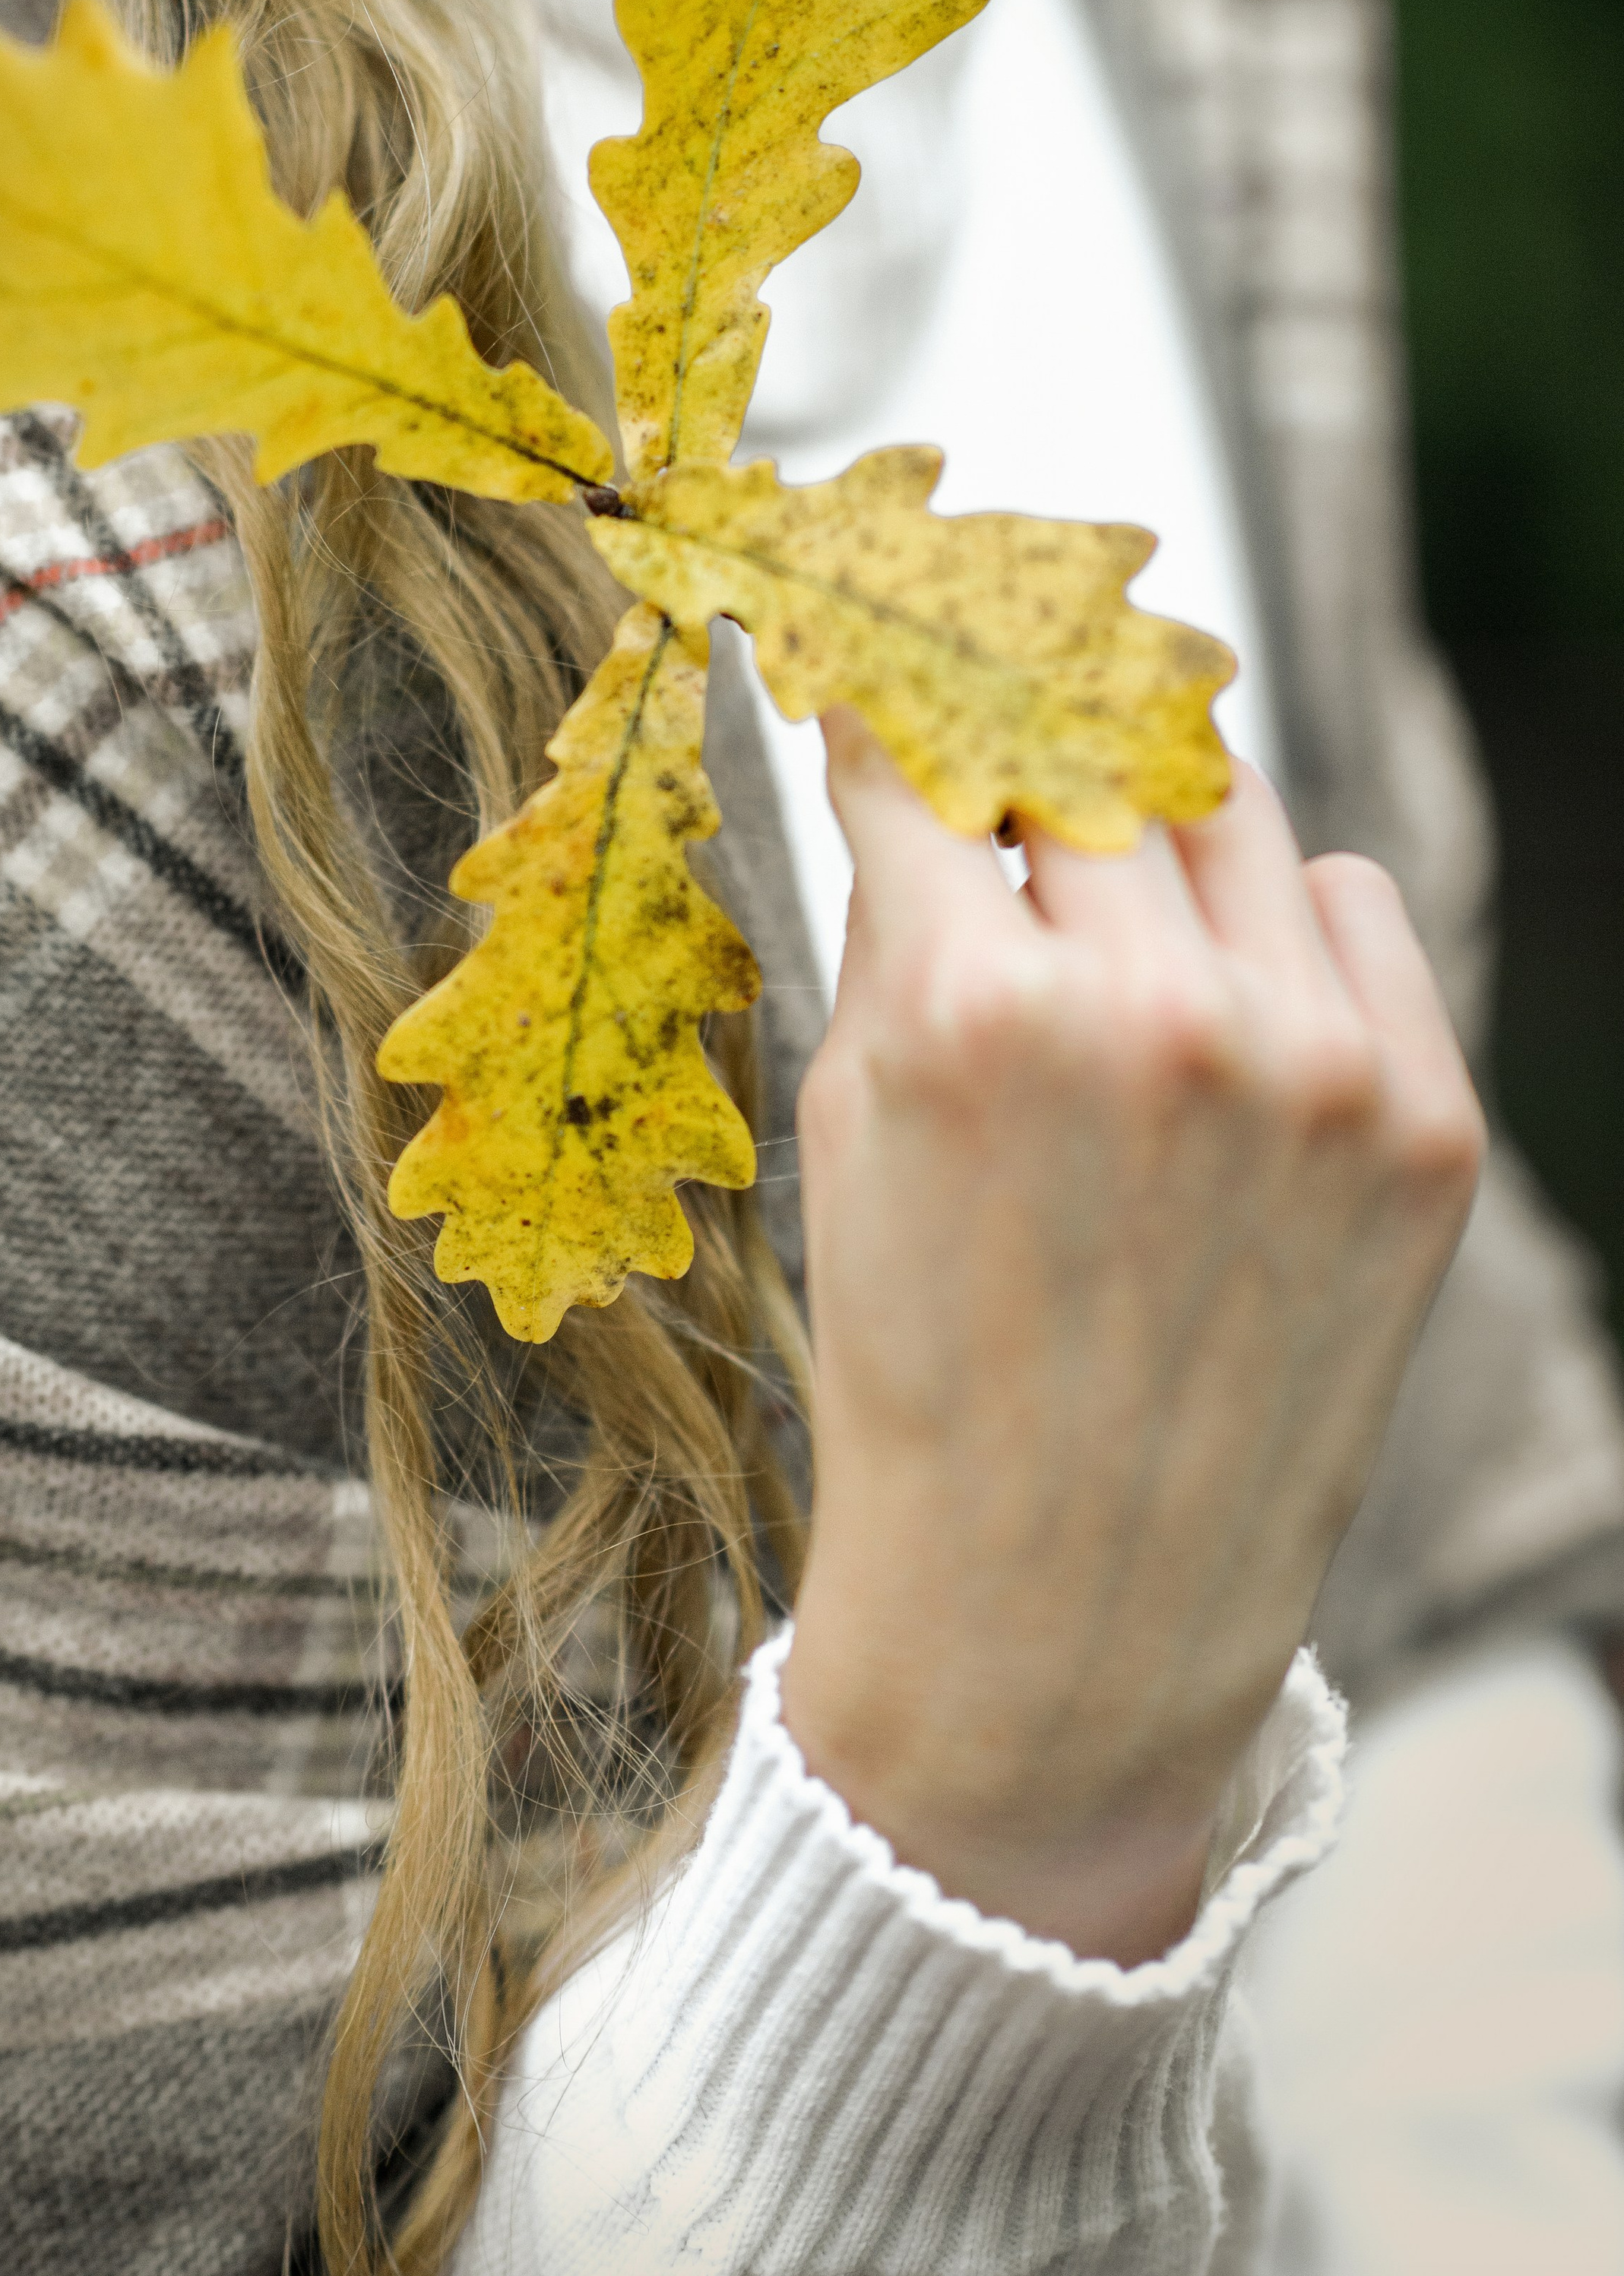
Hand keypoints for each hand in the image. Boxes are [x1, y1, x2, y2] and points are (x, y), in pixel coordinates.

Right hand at [780, 718, 1483, 1965]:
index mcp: (972, 1006)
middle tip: (1007, 767)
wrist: (1066, 1608)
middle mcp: (1158, 1011)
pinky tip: (1230, 1011)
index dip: (894, 698)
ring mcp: (1312, 1064)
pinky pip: (1355, 904)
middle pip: (1089, 748)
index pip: (925, 748)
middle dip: (1029, 746)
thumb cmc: (925, 1369)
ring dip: (1157, 822)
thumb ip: (893, 923)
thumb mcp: (851, 1125)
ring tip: (1116, 904)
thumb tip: (911, 753)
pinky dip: (1285, 922)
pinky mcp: (1425, 1118)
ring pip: (1232, 805)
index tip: (887, 668)